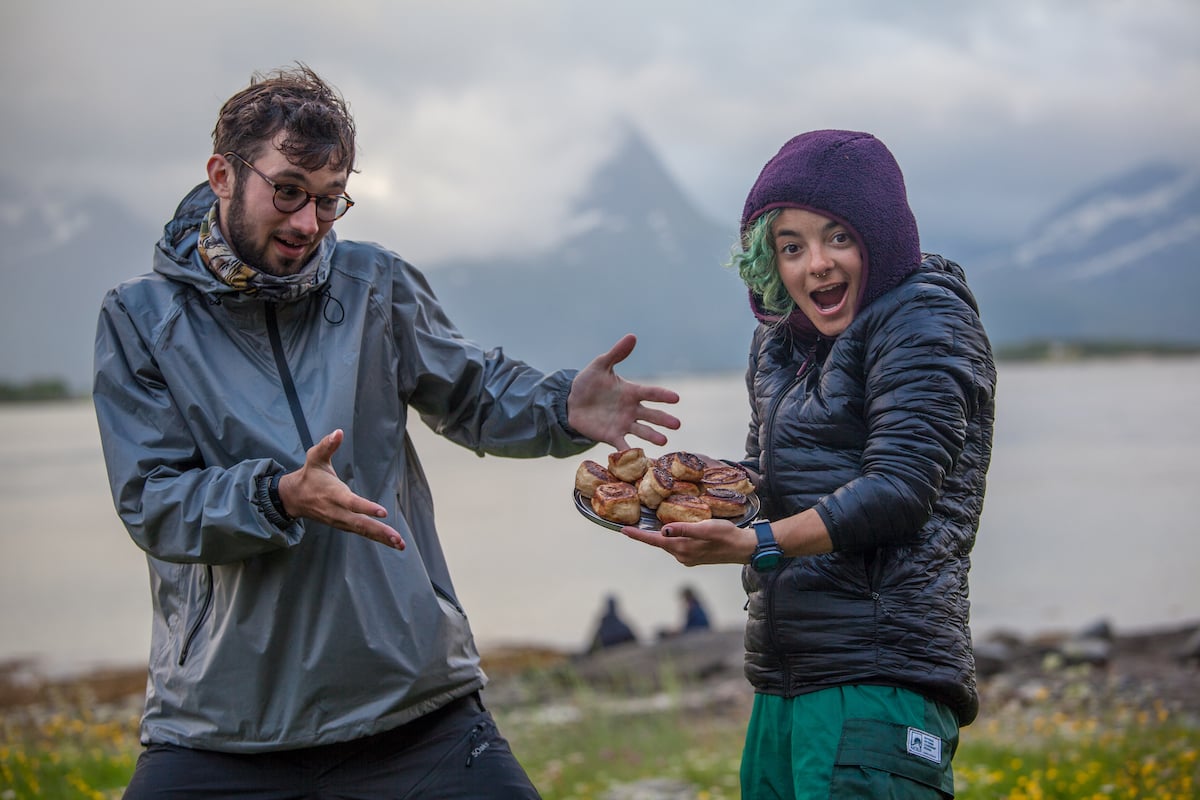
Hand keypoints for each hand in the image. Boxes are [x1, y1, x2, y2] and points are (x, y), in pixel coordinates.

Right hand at [276, 429, 405, 549]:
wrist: (293, 498)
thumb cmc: (309, 475)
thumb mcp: (315, 457)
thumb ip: (327, 445)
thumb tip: (338, 432)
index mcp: (332, 494)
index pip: (350, 503)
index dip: (366, 508)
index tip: (383, 512)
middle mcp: (336, 511)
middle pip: (359, 523)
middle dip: (379, 531)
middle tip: (397, 539)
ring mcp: (340, 521)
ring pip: (362, 531)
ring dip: (381, 538)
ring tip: (400, 544)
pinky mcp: (343, 525)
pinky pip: (361, 532)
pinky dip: (376, 538)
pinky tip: (393, 543)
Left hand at [566, 334, 680, 448]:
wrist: (571, 402)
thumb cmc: (588, 382)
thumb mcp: (601, 365)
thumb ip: (617, 354)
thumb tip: (632, 336)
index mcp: (631, 392)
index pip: (651, 393)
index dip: (663, 395)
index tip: (676, 398)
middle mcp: (631, 409)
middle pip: (651, 415)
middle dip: (664, 420)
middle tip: (676, 424)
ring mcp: (623, 424)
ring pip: (642, 431)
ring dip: (653, 436)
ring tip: (664, 441)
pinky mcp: (612, 436)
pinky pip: (623, 445)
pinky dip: (629, 452)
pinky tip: (637, 457)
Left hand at [620, 518, 754, 566]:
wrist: (743, 548)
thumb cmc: (727, 536)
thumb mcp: (706, 528)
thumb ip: (684, 529)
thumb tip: (663, 531)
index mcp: (682, 548)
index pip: (654, 541)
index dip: (638, 535)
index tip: (623, 530)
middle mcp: (682, 555)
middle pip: (659, 542)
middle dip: (646, 534)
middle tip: (633, 524)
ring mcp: (688, 557)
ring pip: (669, 543)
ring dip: (660, 534)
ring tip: (652, 522)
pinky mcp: (694, 555)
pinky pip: (678, 544)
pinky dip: (673, 536)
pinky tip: (674, 528)